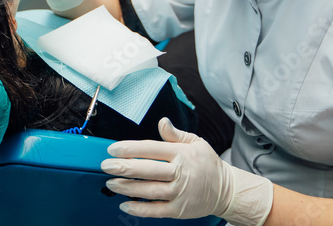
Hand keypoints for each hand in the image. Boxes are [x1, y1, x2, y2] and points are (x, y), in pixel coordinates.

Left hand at [101, 118, 272, 225]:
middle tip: (105, 166)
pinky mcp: (179, 210)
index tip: (113, 149)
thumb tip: (162, 122)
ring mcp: (179, 193)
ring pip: (148, 190)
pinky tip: (125, 204)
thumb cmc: (207, 164)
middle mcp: (180, 173)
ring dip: (127, 188)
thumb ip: (175, 134)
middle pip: (147, 170)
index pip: (150, 149)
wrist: (226, 189)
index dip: (130, 149)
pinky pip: (155, 211)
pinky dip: (139, 209)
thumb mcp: (196, 142)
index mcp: (181, 153)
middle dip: (123, 168)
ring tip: (111, 183)